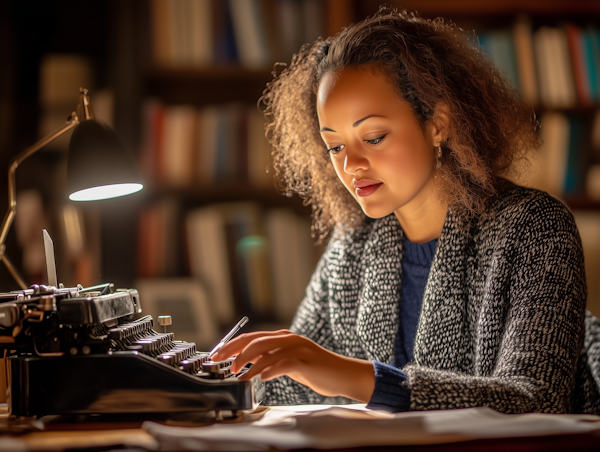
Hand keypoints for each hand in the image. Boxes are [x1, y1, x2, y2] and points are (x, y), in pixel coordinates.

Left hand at [212, 329, 374, 402]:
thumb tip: (248, 365)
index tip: (217, 355)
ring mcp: (299, 348)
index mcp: (283, 338)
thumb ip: (271, 359)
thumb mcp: (289, 362)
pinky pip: (285, 362)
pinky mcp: (307, 360)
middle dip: (235, 351)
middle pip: (256, 340)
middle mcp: (289, 339)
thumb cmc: (315, 370)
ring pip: (268, 350)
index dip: (232, 345)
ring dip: (250, 363)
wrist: (343, 374)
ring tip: (239, 374)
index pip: (251, 337)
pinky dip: (271, 369)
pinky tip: (262, 377)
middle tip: (223, 364)